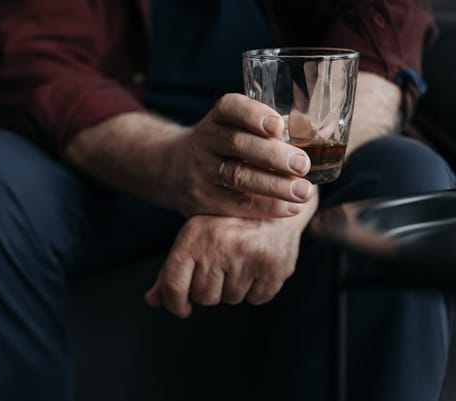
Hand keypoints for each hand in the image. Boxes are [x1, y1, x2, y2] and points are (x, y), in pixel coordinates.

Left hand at [145, 205, 312, 317]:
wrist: (274, 199)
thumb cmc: (226, 221)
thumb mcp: (195, 236)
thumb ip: (171, 269)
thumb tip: (152, 301)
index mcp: (194, 235)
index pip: (174, 285)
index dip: (174, 304)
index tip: (181, 309)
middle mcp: (219, 245)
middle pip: (203, 297)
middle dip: (209, 290)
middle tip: (220, 268)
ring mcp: (249, 256)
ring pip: (230, 299)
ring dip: (233, 288)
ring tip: (241, 261)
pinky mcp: (274, 267)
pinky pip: (256, 299)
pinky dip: (255, 289)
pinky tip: (258, 265)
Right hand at [168, 93, 313, 218]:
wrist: (175, 171)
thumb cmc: (222, 147)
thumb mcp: (233, 128)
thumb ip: (266, 129)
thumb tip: (311, 132)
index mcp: (216, 119)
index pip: (229, 109)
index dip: (253, 115)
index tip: (278, 126)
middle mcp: (204, 142)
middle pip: (237, 144)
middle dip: (273, 155)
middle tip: (302, 164)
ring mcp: (200, 172)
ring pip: (236, 177)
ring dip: (275, 185)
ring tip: (304, 191)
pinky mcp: (201, 200)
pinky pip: (235, 204)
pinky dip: (266, 207)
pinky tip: (291, 208)